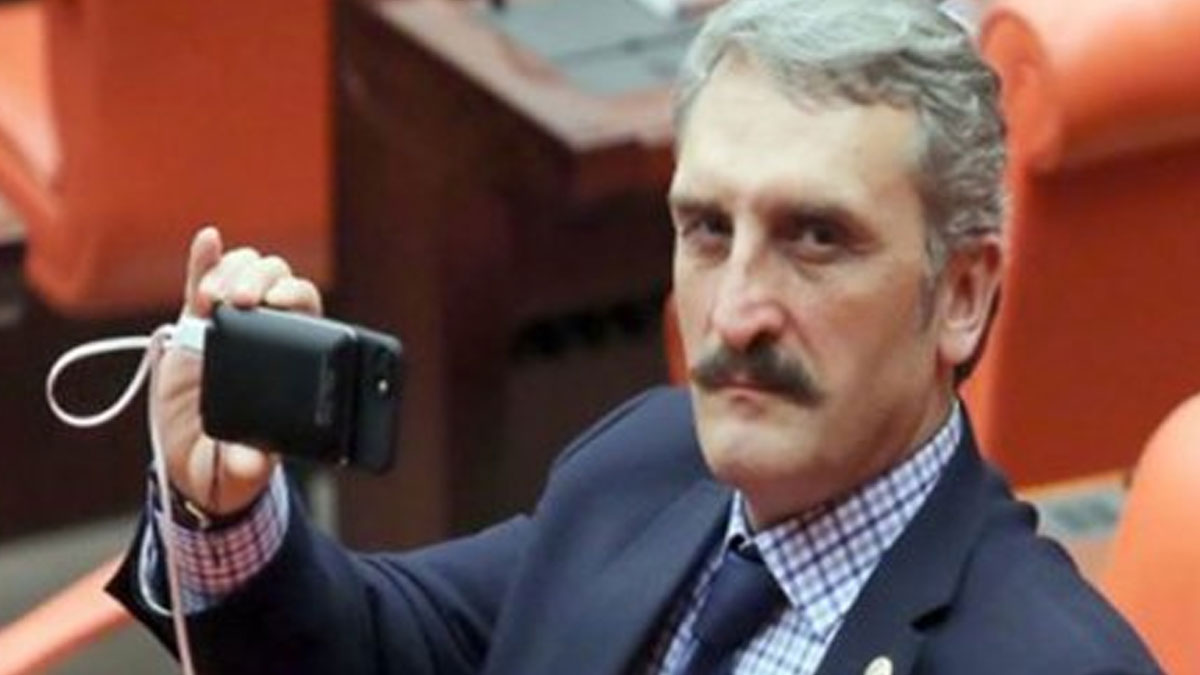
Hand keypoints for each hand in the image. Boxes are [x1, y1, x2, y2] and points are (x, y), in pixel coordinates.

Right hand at [154, 226, 323, 515]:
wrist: (192, 465)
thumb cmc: (228, 464)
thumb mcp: (238, 473)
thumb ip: (247, 467)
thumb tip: (253, 461)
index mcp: (290, 361)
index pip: (305, 310)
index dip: (296, 296)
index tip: (279, 302)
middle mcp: (263, 335)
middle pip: (274, 282)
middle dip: (261, 279)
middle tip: (241, 300)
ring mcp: (227, 326)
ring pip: (241, 275)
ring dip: (233, 271)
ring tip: (215, 294)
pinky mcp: (191, 326)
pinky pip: (201, 282)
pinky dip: (206, 259)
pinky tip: (209, 240)